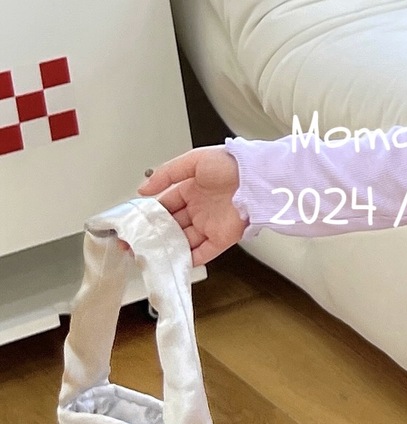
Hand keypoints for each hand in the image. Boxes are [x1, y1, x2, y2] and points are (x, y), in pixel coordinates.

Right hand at [136, 147, 245, 264]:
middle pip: (171, 226)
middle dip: (152, 236)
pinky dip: (188, 260)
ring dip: (167, 249)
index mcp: (192, 189)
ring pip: (183, 241)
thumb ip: (166, 174)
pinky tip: (172, 262)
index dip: (148, 215)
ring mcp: (210, 225)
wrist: (258, 176)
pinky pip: (203, 253)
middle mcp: (200, 209)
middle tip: (133, 244)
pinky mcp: (222, 238)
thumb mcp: (193, 161)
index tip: (131, 224)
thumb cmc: (231, 163)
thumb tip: (143, 189)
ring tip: (147, 255)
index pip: (165, 205)